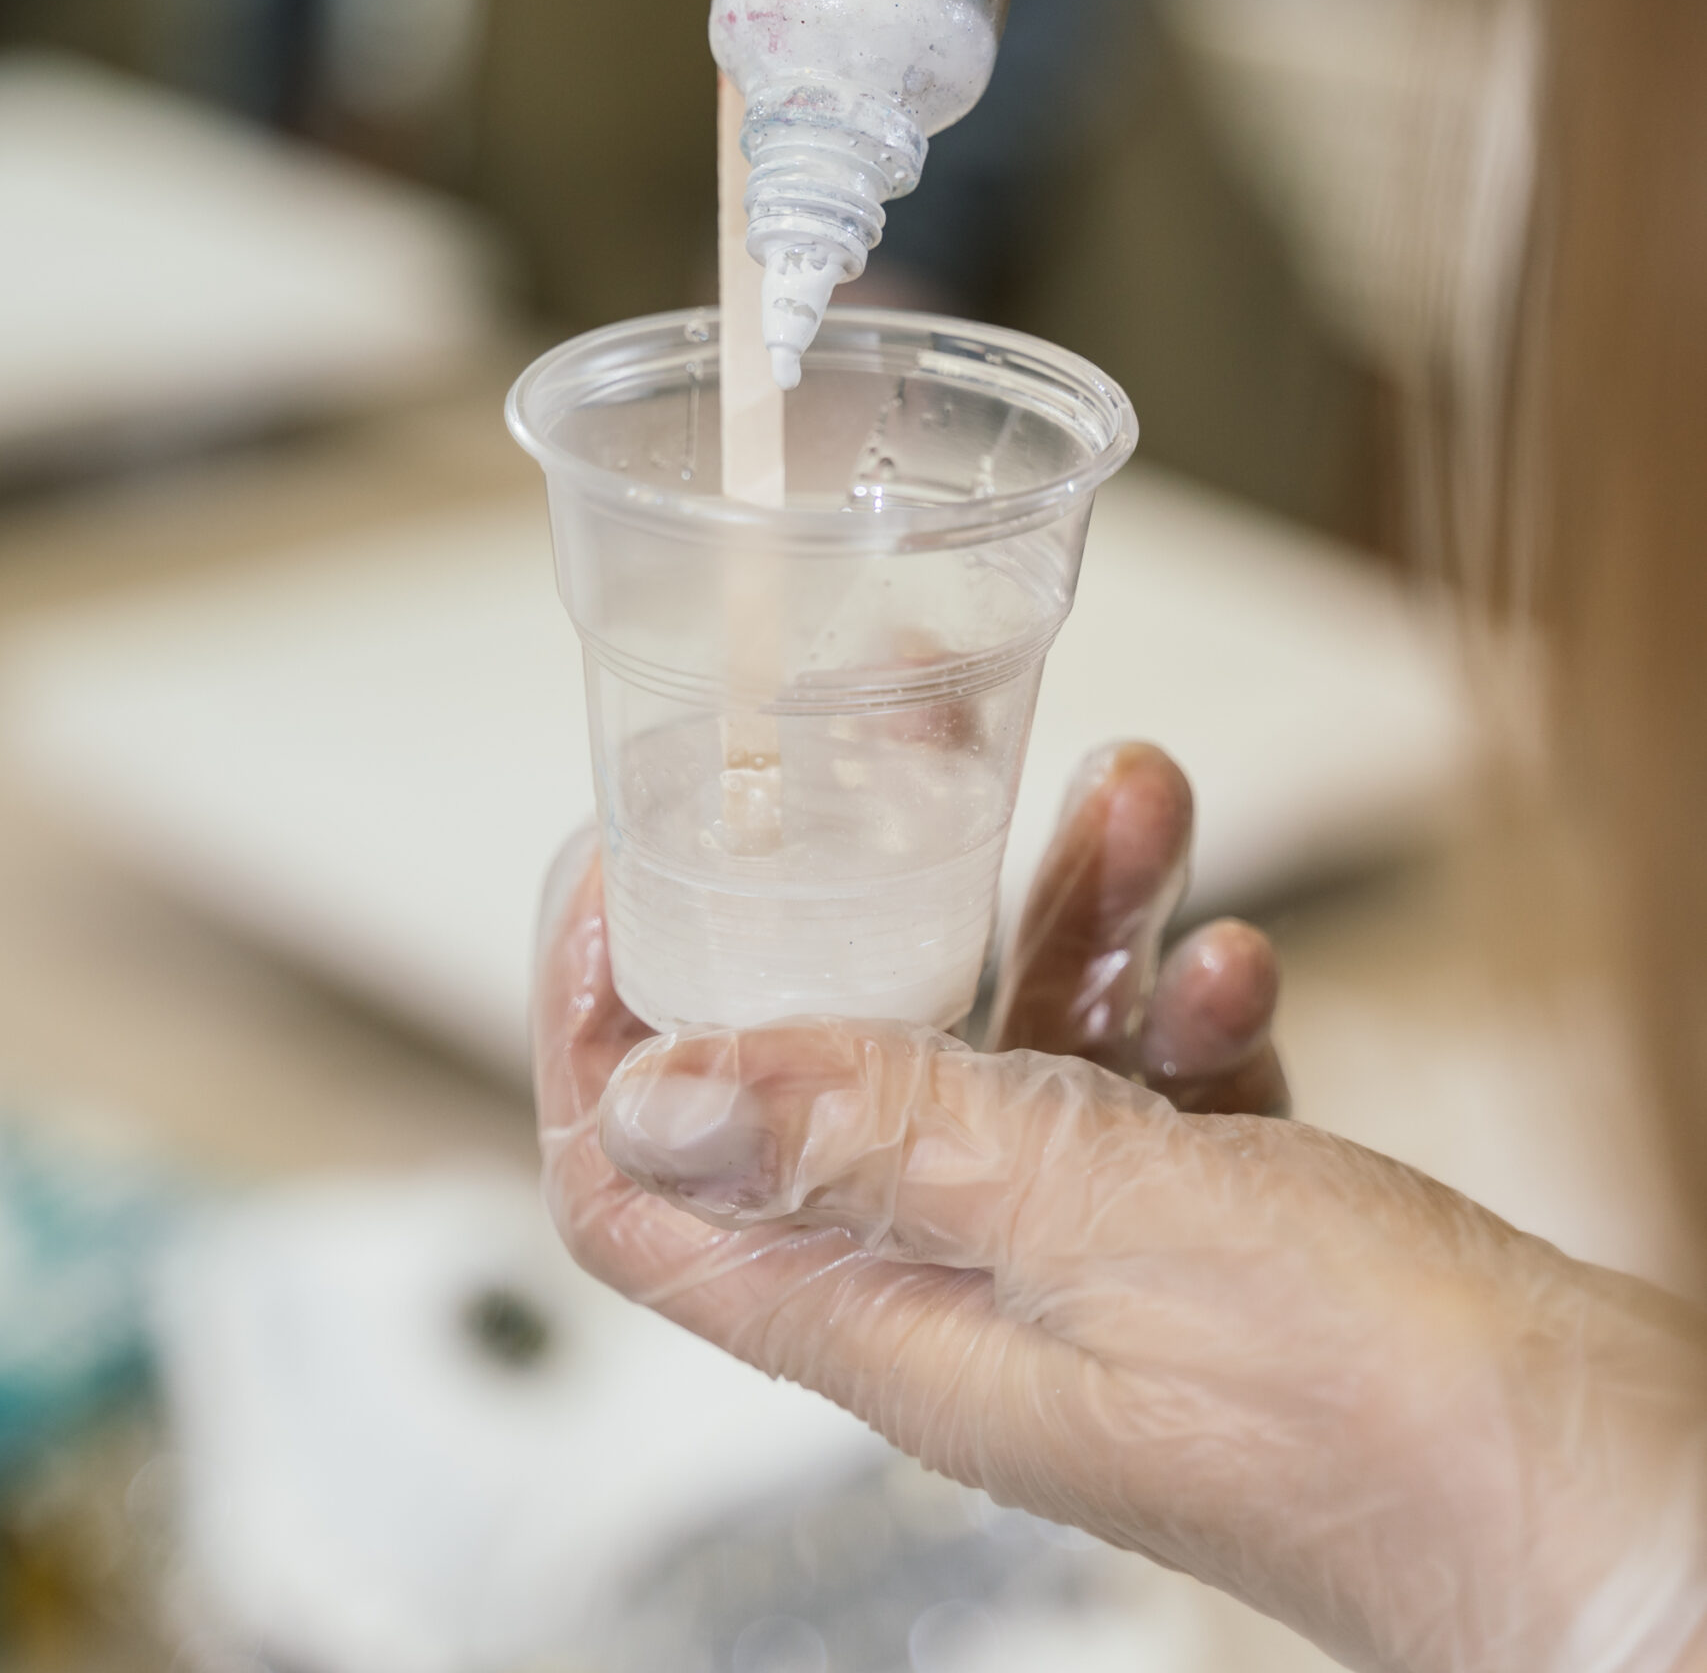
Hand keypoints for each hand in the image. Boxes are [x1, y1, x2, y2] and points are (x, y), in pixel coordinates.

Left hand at [536, 746, 1706, 1672]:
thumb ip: (870, 1141)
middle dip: (865, 913)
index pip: (645, 1200)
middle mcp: (965, 1296)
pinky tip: (1234, 961)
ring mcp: (1086, 1263)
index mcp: (893, 1322)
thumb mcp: (1089, 1222)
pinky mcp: (1201, 1234)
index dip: (598, 1041)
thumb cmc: (1370, 1408)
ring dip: (1063, 920)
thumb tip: (641, 1096)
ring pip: (1010, 1050)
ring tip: (1140, 800)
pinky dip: (1171, 999)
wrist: (1600, 1487)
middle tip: (894, 780)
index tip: (625, 878)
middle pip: (834, 1081)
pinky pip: (1139, 1082)